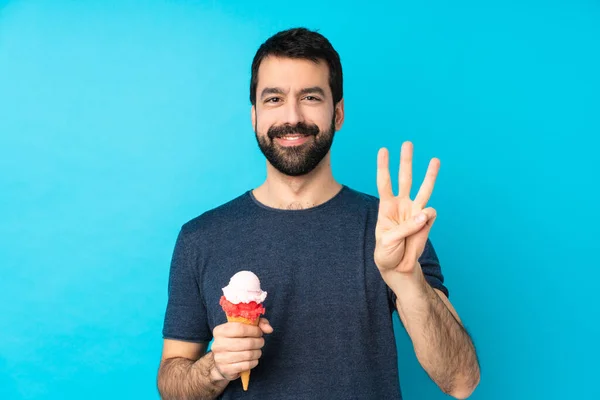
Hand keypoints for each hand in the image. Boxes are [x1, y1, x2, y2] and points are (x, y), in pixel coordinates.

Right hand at [211, 318, 272, 380]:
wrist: (221, 362)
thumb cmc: (235, 341)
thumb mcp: (244, 328)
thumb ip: (258, 323)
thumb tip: (269, 329)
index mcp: (220, 331)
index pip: (240, 328)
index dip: (254, 330)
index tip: (259, 332)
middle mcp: (217, 344)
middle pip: (246, 342)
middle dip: (258, 342)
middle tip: (261, 342)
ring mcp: (220, 358)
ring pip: (248, 355)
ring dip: (257, 352)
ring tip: (258, 351)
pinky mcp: (226, 369)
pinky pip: (246, 365)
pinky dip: (254, 362)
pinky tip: (253, 359)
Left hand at [374, 141, 439, 276]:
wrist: (398, 266)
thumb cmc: (387, 251)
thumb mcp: (388, 240)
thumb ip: (406, 226)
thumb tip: (425, 214)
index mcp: (386, 206)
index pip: (384, 182)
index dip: (384, 167)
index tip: (383, 150)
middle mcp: (402, 205)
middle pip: (405, 178)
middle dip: (406, 161)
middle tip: (407, 143)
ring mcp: (415, 211)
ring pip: (424, 188)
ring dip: (429, 174)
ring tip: (435, 160)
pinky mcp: (427, 221)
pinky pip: (430, 214)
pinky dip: (426, 218)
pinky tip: (421, 225)